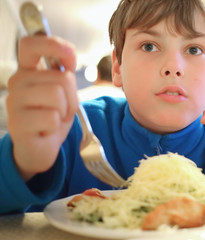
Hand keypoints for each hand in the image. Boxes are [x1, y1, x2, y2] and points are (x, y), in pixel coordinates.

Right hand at [6, 36, 77, 180]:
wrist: (40, 146)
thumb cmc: (52, 115)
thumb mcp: (63, 91)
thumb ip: (64, 73)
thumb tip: (68, 58)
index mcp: (28, 70)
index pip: (31, 44)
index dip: (54, 44)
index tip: (70, 58)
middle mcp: (17, 81)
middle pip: (61, 77)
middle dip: (72, 96)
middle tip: (63, 109)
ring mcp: (14, 101)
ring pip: (57, 95)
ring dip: (65, 111)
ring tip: (55, 118)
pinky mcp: (17, 123)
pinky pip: (51, 118)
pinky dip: (56, 126)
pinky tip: (46, 130)